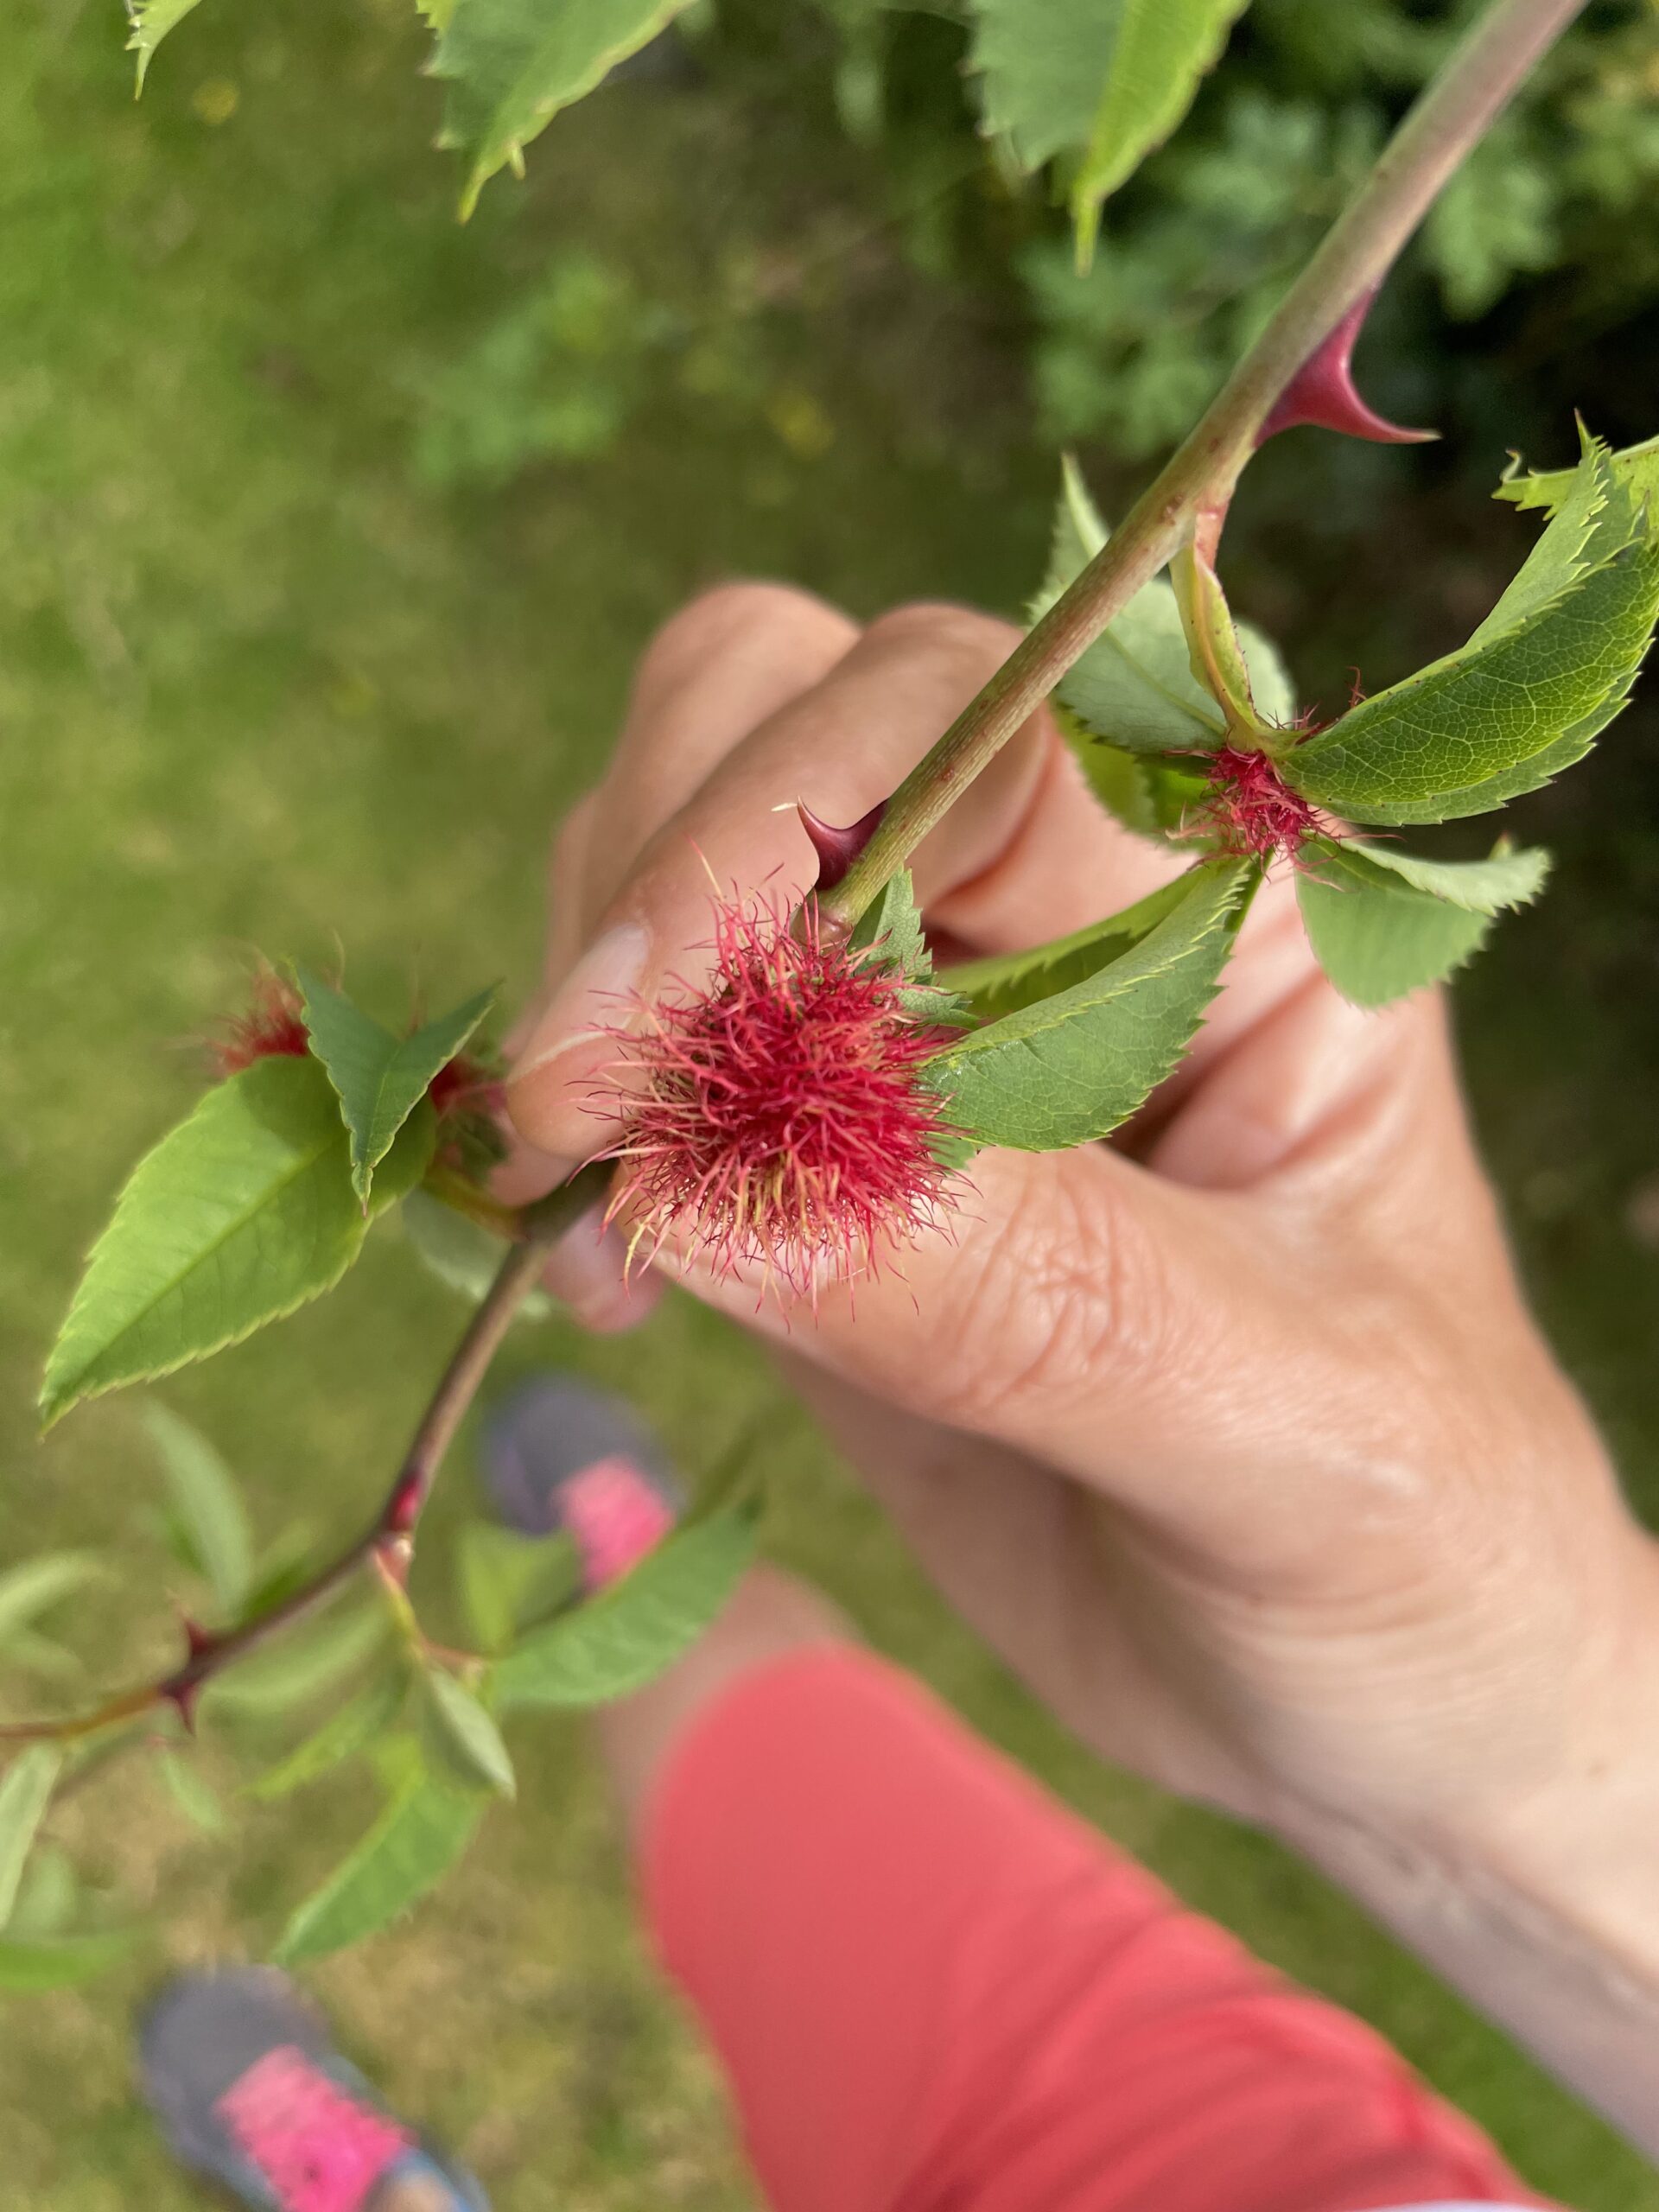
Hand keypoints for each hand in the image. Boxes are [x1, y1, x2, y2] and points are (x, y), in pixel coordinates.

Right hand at [503, 583, 1658, 1877]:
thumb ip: (1032, 1295)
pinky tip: (606, 1275)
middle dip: (651, 897)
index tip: (622, 1047)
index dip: (767, 828)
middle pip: (785, 719)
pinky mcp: (827, 1150)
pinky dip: (580, 1128)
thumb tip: (703, 1183)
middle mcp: (1075, 913)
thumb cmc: (1418, 1548)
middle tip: (574, 1132)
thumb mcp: (1287, 1431)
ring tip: (604, 1233)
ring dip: (596, 1018)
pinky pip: (652, 1051)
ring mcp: (932, 1024)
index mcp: (1241, 909)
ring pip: (679, 865)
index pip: (972, 725)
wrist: (1370, 1702)